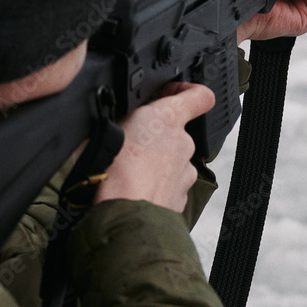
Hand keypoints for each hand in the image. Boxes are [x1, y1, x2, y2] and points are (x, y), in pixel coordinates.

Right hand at [93, 82, 214, 212]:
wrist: (125, 215)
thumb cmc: (115, 171)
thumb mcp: (107, 126)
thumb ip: (121, 117)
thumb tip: (113, 116)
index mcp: (168, 119)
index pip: (200, 96)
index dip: (187, 91)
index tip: (171, 93)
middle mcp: (183, 144)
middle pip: (176, 133)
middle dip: (155, 136)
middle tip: (129, 143)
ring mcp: (184, 172)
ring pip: (172, 161)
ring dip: (154, 163)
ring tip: (126, 171)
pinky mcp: (179, 197)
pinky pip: (168, 185)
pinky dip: (154, 186)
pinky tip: (133, 189)